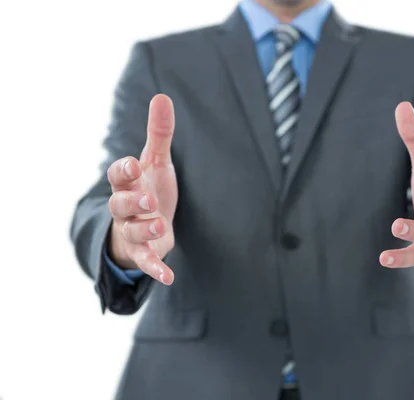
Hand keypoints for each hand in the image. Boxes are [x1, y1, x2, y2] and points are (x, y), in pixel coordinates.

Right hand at [107, 94, 177, 284]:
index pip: (118, 175)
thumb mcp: (156, 162)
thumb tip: (162, 96)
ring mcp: (132, 232)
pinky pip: (146, 261)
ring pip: (133, 232)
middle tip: (149, 200)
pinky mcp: (143, 252)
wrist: (146, 224)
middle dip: (133, 202)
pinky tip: (168, 278)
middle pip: (120, 205)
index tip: (133, 164)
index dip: (123, 170)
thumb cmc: (149, 188)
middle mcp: (125, 208)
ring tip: (160, 226)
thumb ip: (159, 133)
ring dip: (145, 230)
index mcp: (128, 183)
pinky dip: (155, 269)